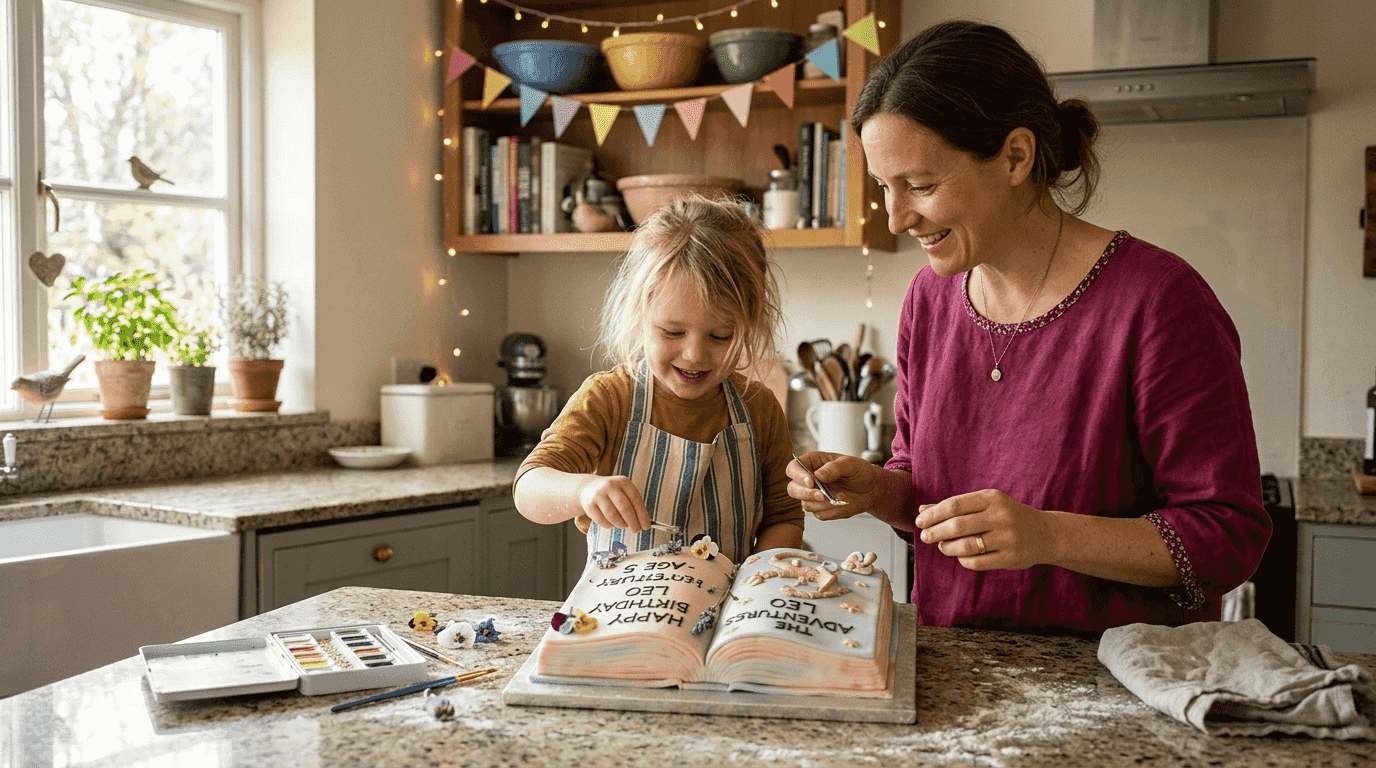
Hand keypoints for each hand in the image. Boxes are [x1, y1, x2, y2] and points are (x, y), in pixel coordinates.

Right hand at [577, 475, 651, 532]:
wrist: (588, 487)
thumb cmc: (612, 493)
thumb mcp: (624, 492)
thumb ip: (635, 505)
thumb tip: (645, 523)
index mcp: (623, 482)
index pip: (635, 499)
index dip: (642, 514)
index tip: (646, 525)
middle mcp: (610, 486)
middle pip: (624, 507)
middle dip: (632, 521)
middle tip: (636, 530)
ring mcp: (598, 494)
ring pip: (612, 515)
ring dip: (621, 524)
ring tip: (624, 525)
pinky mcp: (589, 505)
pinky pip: (601, 520)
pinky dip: (609, 525)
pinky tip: (612, 524)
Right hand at [785, 452, 880, 519]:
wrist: (871, 489)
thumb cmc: (860, 472)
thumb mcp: (850, 464)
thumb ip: (834, 468)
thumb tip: (818, 475)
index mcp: (812, 463)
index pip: (793, 468)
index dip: (798, 476)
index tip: (811, 482)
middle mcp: (809, 480)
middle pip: (793, 489)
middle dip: (806, 494)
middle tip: (822, 495)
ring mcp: (813, 496)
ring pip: (805, 504)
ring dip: (823, 504)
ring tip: (841, 497)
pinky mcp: (820, 509)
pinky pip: (819, 515)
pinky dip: (832, 511)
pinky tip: (842, 503)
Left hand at [915, 489, 1057, 569]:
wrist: (1046, 533)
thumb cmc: (1008, 516)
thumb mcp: (986, 504)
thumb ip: (956, 507)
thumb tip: (922, 509)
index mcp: (992, 498)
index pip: (954, 505)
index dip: (933, 514)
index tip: (920, 521)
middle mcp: (1000, 516)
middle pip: (957, 525)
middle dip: (935, 532)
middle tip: (924, 537)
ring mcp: (1007, 538)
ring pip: (965, 546)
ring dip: (947, 547)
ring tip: (942, 546)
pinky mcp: (1010, 557)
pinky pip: (976, 562)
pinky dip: (962, 560)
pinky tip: (959, 556)